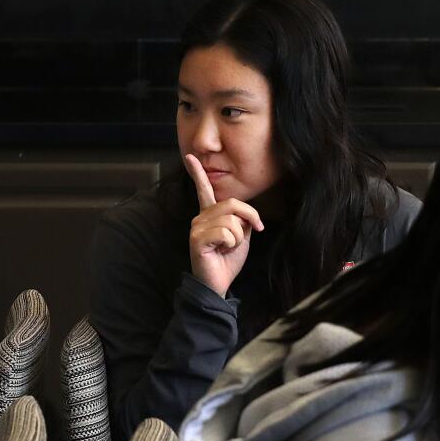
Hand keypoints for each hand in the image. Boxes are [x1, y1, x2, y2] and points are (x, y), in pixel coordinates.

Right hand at [186, 152, 261, 295]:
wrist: (219, 284)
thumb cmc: (228, 260)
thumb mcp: (242, 235)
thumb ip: (242, 219)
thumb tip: (244, 213)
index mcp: (209, 214)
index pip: (205, 189)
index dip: (198, 172)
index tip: (191, 156)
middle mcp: (200, 217)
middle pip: (232, 205)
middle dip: (248, 220)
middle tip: (245, 237)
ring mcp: (196, 227)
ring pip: (231, 220)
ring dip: (238, 238)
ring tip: (227, 248)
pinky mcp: (196, 239)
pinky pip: (225, 233)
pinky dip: (231, 244)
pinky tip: (220, 252)